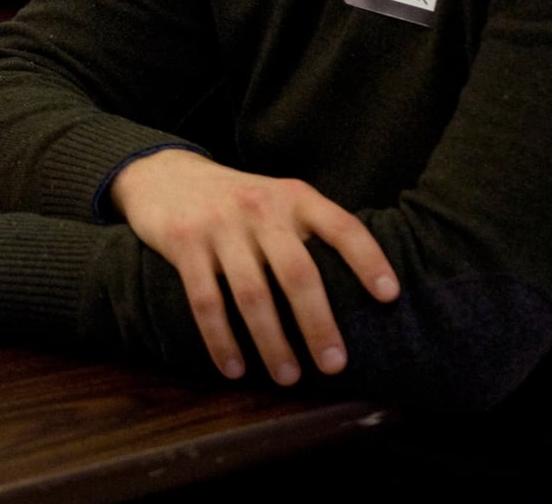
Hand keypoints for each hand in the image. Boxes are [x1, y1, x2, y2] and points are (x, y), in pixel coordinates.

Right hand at [110, 150, 398, 385]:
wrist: (163, 174)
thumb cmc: (235, 200)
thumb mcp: (275, 200)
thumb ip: (307, 232)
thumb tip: (355, 296)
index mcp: (293, 198)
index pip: (341, 226)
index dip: (368, 260)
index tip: (389, 296)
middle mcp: (260, 208)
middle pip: (298, 273)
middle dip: (318, 324)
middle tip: (334, 365)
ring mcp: (219, 225)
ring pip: (252, 295)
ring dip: (272, 342)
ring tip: (288, 377)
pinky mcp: (183, 243)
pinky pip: (206, 301)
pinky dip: (221, 340)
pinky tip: (234, 369)